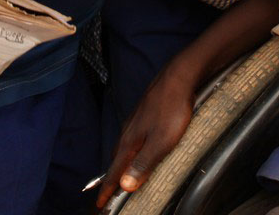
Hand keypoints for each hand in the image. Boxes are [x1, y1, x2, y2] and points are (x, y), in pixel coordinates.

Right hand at [95, 68, 196, 207]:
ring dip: (121, 164)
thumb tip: (124, 185)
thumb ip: (143, 163)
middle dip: (111, 178)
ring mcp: (136, 122)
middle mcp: (129, 132)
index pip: (114, 171)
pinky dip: (132, 151)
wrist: (179, 77)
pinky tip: (140, 150)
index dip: (107, 190)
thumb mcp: (161, 142)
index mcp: (130, 142)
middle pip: (116, 161)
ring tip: (122, 175)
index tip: (100, 205)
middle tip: (109, 194)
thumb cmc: (172, 109)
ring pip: (125, 148)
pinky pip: (134, 139)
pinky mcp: (145, 115)